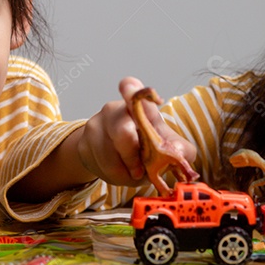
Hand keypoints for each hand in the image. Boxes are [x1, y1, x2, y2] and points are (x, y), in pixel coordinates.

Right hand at [76, 77, 195, 185]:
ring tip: (132, 172)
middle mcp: (115, 110)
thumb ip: (180, 149)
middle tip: (140, 169)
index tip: (131, 91)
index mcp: (138, 106)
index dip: (131, 89)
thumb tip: (178, 151)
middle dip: (133, 155)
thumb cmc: (144, 146)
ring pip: (110, 155)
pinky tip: (119, 171)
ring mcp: (97, 124)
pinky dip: (115, 176)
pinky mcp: (84, 142)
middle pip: (122, 131)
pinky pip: (101, 166)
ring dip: (125, 171)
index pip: (131, 88)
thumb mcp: (166, 146)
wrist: (113, 158)